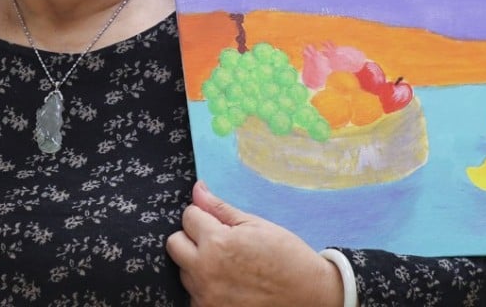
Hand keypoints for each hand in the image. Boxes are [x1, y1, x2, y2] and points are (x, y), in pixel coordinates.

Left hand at [166, 181, 344, 306]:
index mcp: (217, 243)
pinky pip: (193, 295)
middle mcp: (205, 271)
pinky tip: (227, 284)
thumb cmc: (287, 258)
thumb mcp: (256, 225)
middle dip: (192, 238)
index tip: (219, 223)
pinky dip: (205, 288)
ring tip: (227, 266)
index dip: (204, 216)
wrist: (311, 296)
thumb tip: (197, 189)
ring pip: (183, 271)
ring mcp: (206, 296)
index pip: (188, 216)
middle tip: (217, 242)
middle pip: (175, 244)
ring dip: (197, 264)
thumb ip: (221, 208)